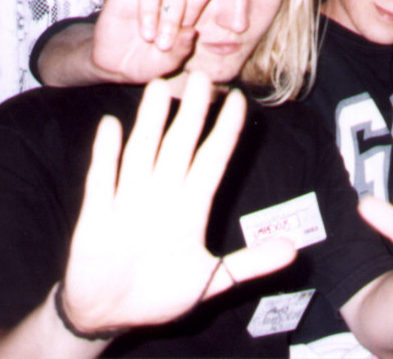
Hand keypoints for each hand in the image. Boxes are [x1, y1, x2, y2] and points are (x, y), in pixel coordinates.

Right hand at [61, 72, 295, 332]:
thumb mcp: (213, 280)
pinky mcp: (98, 215)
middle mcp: (163, 197)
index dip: (226, 130)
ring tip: (159, 89)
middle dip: (191, 112)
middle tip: (201, 76)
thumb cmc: (162, 294)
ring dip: (150, 122)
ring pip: (143, 153)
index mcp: (192, 209)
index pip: (213, 159)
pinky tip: (110, 125)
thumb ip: (251, 263)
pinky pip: (102, 179)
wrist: (111, 315)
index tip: (239, 99)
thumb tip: (295, 250)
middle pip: (179, 145)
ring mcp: (130, 202)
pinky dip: (105, 153)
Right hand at [91, 0, 231, 82]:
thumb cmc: (145, 64)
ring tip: (146, 35)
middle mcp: (165, 4)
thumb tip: (192, 31)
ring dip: (150, 13)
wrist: (115, 67)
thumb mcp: (166, 64)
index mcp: (182, 19)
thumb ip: (180, 51)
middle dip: (171, 20)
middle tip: (161, 44)